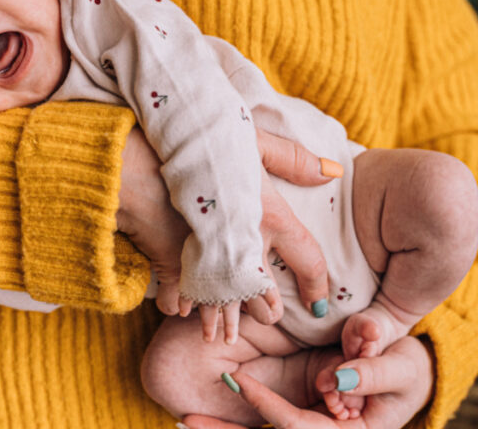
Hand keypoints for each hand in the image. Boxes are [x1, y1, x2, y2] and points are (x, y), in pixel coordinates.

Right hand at [116, 128, 336, 325]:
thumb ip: (293, 158)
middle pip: (265, 295)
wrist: (144, 156)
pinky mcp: (174, 263)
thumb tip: (334, 172)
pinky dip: (180, 305)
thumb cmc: (203, 143)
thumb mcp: (253, 140)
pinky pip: (180, 297)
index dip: (318, 286)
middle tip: (268, 318)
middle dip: (266, 311)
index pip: (309, 260)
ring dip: (223, 320)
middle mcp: (246, 244)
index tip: (320, 304)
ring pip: (223, 304)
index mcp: (272, 217)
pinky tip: (181, 312)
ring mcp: (209, 259)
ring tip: (220, 336)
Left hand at [181, 336, 433, 428]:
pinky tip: (201, 418)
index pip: (299, 427)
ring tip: (184, 420)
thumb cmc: (408, 371)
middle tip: (186, 419)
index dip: (268, 407)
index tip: (238, 382)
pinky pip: (266, 428)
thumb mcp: (403, 367)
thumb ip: (375, 371)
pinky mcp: (303, 424)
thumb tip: (339, 378)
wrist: (408, 379)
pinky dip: (236, 424)